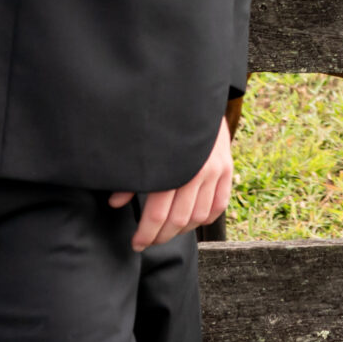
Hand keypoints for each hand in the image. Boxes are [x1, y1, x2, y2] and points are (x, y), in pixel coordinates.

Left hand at [110, 118, 233, 250]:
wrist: (195, 98)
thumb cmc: (162, 123)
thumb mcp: (142, 145)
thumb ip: (129, 176)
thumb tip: (115, 203)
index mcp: (172, 165)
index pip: (158, 215)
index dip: (145, 234)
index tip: (135, 243)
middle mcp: (197, 170)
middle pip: (178, 221)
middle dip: (160, 237)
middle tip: (147, 241)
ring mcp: (216, 170)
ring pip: (199, 217)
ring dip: (181, 231)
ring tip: (167, 232)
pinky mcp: (227, 168)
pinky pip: (219, 206)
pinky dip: (205, 219)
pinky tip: (191, 221)